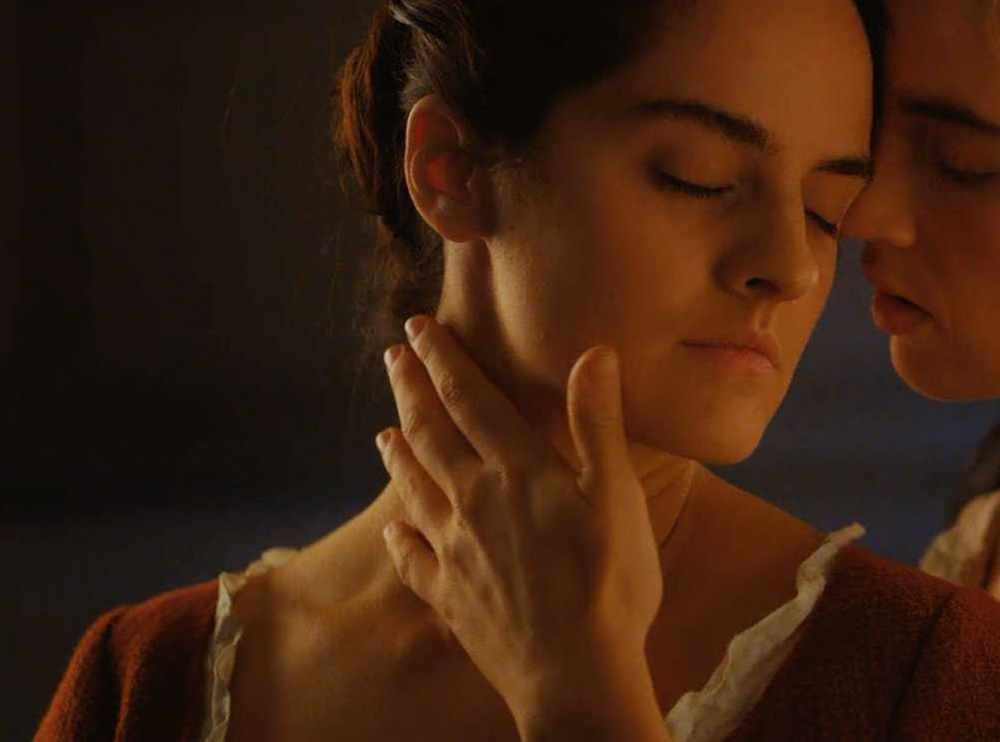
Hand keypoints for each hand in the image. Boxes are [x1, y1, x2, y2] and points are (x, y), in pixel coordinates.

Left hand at [374, 316, 667, 741]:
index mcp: (516, 470)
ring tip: (383, 432)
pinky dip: (399, 537)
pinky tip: (391, 528)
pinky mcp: (451, 596)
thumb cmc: (609, 581)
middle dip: (410, 389)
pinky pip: (414, 558)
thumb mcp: (616, 494)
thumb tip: (593, 351)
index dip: (443, 358)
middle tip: (392, 356)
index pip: (469, 399)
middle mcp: (474, 502)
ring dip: (399, 453)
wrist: (575, 674)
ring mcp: (456, 551)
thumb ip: (597, 422)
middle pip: (431, 433)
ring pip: (415, 488)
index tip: (419, 326)